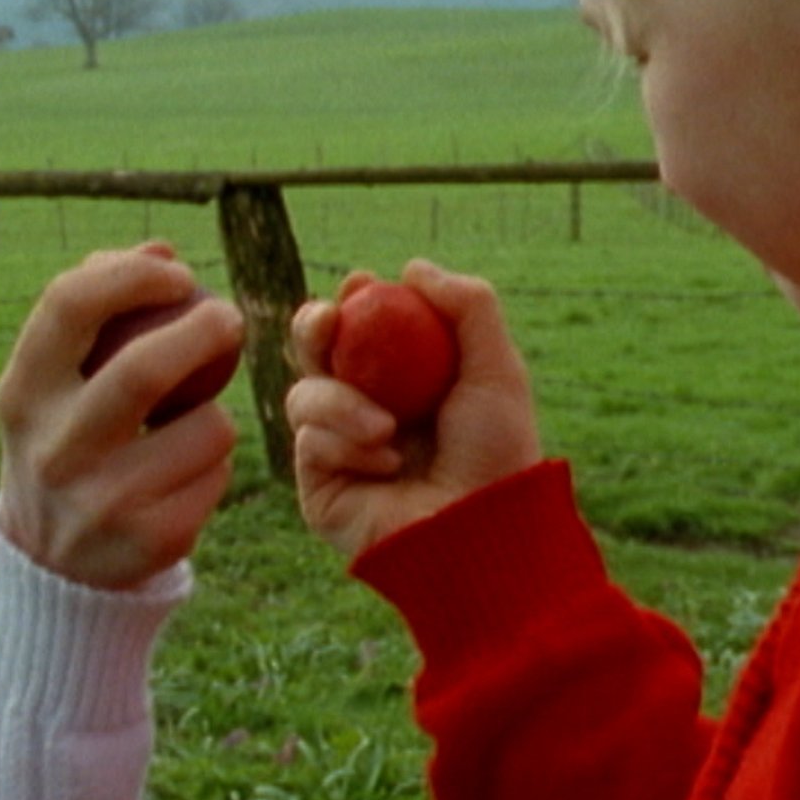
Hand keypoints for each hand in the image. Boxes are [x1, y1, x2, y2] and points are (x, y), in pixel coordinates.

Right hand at [0, 242, 244, 589]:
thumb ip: (97, 311)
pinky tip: (186, 475)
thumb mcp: (54, 382)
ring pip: (206, 427)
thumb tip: (163, 250)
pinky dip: (216, 464)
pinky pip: (217, 475)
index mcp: (22, 394)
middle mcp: (54, 448)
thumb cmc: (66, 441)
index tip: (176, 272)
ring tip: (191, 426)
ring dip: (216, 414)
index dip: (132, 274)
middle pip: (144, 368)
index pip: (69, 304)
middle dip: (203, 330)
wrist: (51, 566)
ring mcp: (100, 501)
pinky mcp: (150, 541)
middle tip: (229, 319)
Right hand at [286, 259, 542, 556]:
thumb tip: (412, 267)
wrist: (479, 531)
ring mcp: (337, 450)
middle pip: (313, 353)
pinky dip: (345, 445)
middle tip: (329, 320)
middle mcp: (364, 411)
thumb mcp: (497, 369)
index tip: (361, 285)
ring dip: (341, 402)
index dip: (353, 301)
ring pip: (302, 393)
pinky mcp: (318, 486)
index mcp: (405, 383)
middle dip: (312, 327)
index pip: (362, 329)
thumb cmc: (497, 454)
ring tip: (387, 431)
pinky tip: (385, 468)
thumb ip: (468, 307)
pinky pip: (308, 441)